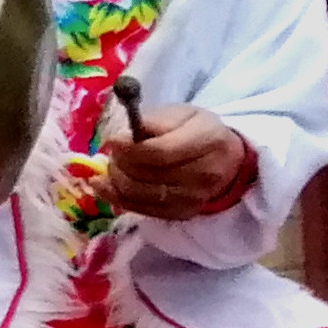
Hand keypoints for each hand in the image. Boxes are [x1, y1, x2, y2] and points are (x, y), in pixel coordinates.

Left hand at [102, 100, 253, 221]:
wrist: (223, 157)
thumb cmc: (194, 130)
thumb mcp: (179, 114)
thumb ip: (152, 122)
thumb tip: (121, 138)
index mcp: (208, 140)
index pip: (161, 152)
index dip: (130, 149)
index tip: (112, 141)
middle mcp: (206, 173)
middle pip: (148, 176)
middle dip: (120, 164)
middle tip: (112, 152)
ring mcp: (196, 198)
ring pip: (141, 195)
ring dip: (116, 181)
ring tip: (112, 166)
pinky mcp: (183, 213)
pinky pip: (142, 210)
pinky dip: (117, 198)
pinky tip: (104, 186)